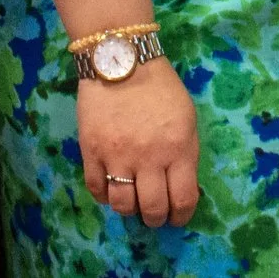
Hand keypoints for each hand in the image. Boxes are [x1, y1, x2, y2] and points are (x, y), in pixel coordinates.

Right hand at [80, 55, 201, 227]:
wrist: (122, 61)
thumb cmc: (160, 88)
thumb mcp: (187, 117)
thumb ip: (186, 152)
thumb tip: (182, 186)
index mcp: (178, 148)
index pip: (183, 199)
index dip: (181, 216)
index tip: (178, 218)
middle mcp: (149, 158)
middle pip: (152, 208)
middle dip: (155, 218)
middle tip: (154, 215)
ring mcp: (117, 156)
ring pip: (122, 205)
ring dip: (130, 210)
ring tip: (133, 203)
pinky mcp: (91, 152)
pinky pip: (96, 190)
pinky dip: (104, 197)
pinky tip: (111, 190)